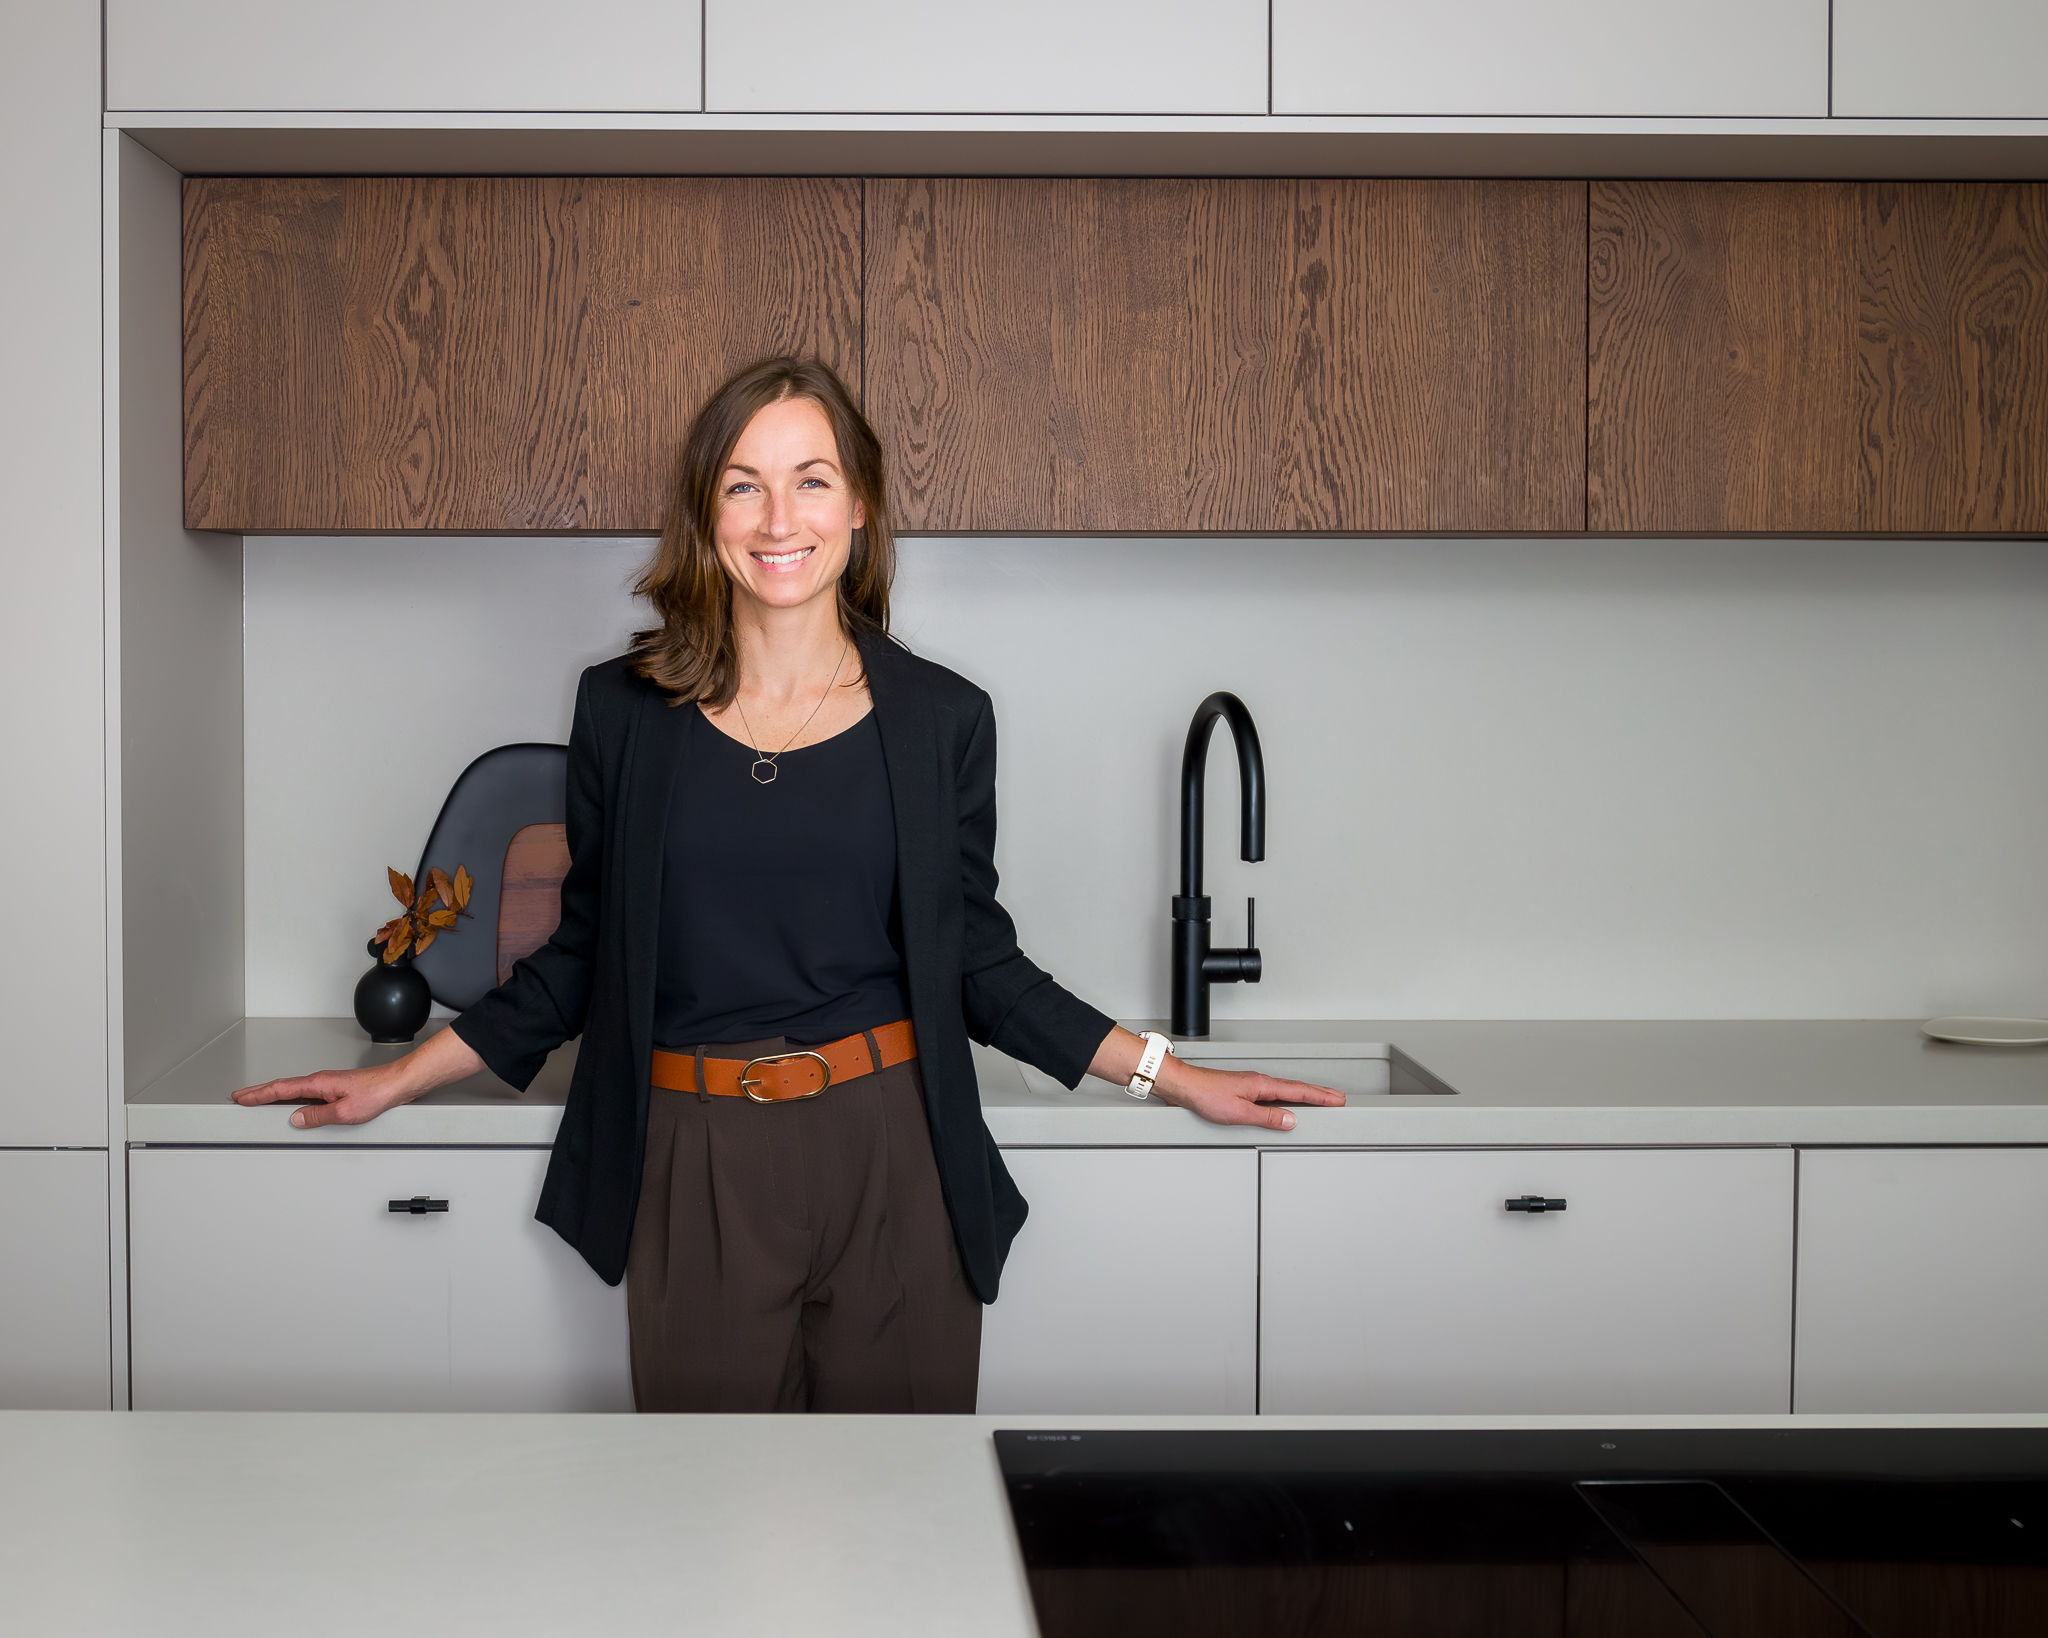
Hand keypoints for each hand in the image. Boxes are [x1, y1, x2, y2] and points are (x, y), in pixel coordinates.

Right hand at [230, 1026, 484, 1128]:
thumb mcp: (345, 1112)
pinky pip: (307, 1095)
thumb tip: (296, 1120)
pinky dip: (293, 1098)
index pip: (281, 1089)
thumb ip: (318, 1117)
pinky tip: (293, 1106)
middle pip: (283, 1087)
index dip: (258, 1094)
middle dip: (259, 1093)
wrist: (399, 1084)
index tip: (240, 1097)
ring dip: (274, 1096)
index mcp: (318, 1083)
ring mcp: (329, 1085)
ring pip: (295, 1091)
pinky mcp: (338, 1090)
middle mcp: (321, 1081)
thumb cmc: (377, 1093)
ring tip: (259, 1102)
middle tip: (240, 1098)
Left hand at [1148, 1056, 1344, 1131]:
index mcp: (1262, 1085)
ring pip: (1285, 1091)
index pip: (1298, 1091)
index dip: (1320, 1096)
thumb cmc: (1206, 1095)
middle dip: (1318, 1093)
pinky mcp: (1243, 1090)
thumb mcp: (1240, 1113)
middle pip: (1295, 1088)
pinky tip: (1286, 1104)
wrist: (1184, 1086)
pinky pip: (1273, 1094)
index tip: (1337, 1099)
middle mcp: (1259, 1082)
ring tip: (1319, 1100)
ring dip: (1304, 1095)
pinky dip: (1287, 1098)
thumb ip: (1267, 1118)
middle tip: (1337, 1097)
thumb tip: (1290, 1121)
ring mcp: (1251, 1085)